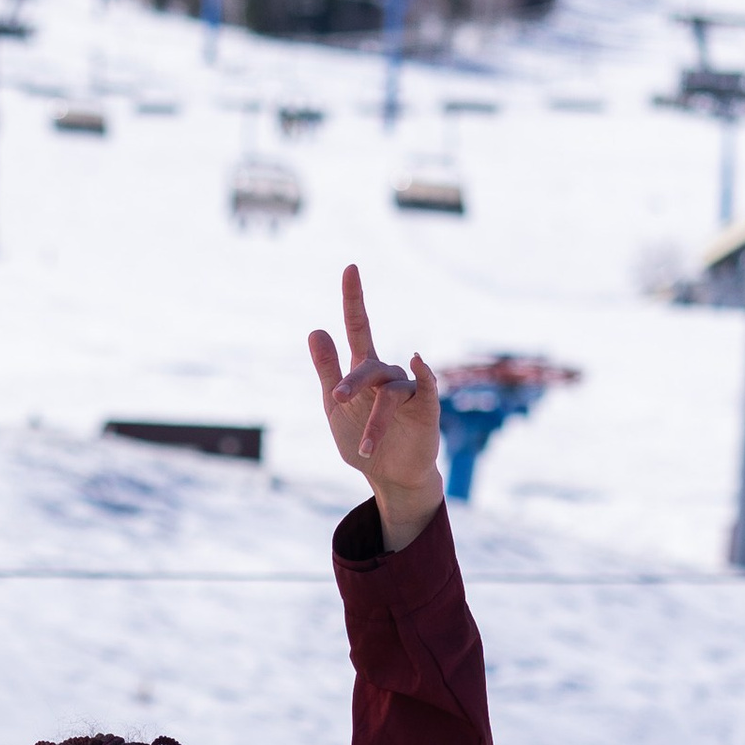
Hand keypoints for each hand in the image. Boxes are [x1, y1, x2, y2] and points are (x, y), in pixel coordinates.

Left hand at [308, 264, 443, 549]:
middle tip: (337, 398)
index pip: (359, 327)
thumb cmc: (359, 438)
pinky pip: (427, 387)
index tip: (351, 268)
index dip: (354, 299)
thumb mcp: (336, 407)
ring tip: (364, 447)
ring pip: (390, 394)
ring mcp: (409, 390)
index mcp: (364, 371)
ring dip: (376, 422)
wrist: (389, 476)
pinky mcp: (428, 409)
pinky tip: (420, 363)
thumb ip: (327, 370)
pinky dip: (425, 374)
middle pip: (368, 367)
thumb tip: (316, 329)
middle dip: (351, 382)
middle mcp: (387, 375)